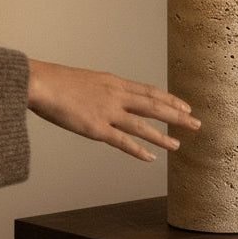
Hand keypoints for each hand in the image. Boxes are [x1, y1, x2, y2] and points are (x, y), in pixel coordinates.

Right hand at [27, 59, 199, 161]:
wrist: (41, 82)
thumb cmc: (57, 82)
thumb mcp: (88, 80)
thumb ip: (103, 90)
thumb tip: (110, 96)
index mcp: (115, 82)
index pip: (150, 91)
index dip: (170, 99)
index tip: (185, 106)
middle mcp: (116, 96)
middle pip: (154, 106)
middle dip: (177, 116)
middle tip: (196, 124)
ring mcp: (108, 112)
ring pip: (143, 125)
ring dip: (163, 136)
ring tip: (179, 145)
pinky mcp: (96, 128)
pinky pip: (122, 141)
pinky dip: (138, 150)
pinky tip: (151, 158)